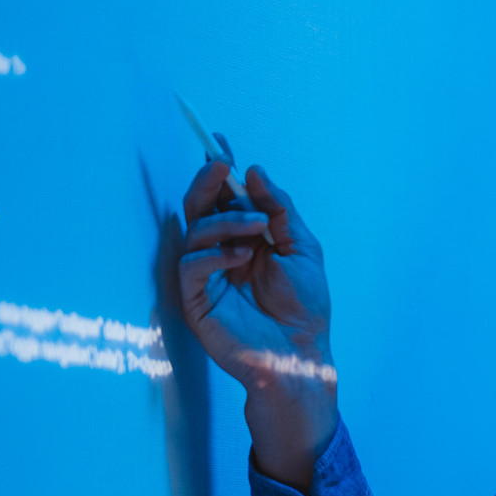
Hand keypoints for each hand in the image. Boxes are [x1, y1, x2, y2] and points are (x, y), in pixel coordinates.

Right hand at [178, 160, 336, 488]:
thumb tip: (253, 171)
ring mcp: (207, 276)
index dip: (220, 170)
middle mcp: (222, 252)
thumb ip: (280, 209)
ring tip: (257, 226)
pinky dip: (215, 253)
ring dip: (225, 220)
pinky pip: (191, 264)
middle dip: (208, 182)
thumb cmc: (304, 308)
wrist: (300, 354)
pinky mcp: (196, 299)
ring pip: (195, 231)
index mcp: (246, 238)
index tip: (220, 142)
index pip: (224, 197)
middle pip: (200, 207)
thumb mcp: (301, 248)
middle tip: (221, 165)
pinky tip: (241, 256)